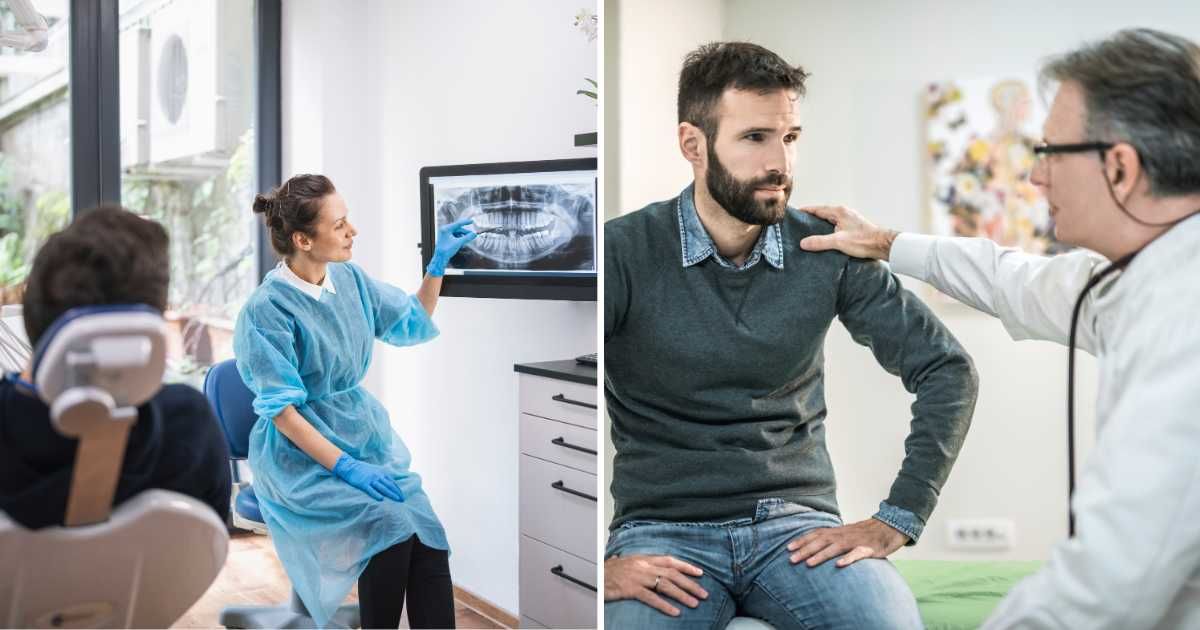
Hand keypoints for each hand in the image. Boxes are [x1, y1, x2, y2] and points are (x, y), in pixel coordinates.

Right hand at [331, 454, 405, 501]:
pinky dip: (376, 494)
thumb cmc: (363, 469)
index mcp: (382, 473)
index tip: (402, 496)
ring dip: (390, 494)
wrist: (350, 466)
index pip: (392, 482)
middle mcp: (378, 476)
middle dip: (397, 493)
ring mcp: (371, 480)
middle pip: (389, 485)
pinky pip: (371, 490)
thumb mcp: (376, 469)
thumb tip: (392, 480)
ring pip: (383, 488)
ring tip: (396, 500)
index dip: (398, 490)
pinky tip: (381, 499)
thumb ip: (384, 475)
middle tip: (402, 500)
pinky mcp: (363, 484)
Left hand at [426, 218, 478, 275]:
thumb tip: (474, 234)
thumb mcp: (458, 243)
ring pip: (456, 233)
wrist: (440, 258)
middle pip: (458, 229)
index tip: (472, 221)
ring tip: (467, 240)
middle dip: (465, 232)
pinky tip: (462, 242)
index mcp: (446, 229)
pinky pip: (454, 236)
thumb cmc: (446, 250)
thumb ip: (467, 237)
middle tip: (472, 234)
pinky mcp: (445, 238)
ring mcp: (445, 234)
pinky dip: (459, 238)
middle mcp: (444, 230)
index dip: (466, 222)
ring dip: (462, 236)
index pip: (458, 224)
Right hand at [604, 554, 707, 616]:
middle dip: (690, 584)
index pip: (670, 560)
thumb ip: (638, 563)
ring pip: (666, 585)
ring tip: (694, 603)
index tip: (700, 573)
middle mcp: (643, 566)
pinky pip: (652, 598)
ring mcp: (638, 577)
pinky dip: (665, 605)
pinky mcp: (631, 589)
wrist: (592, 575)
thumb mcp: (625, 562)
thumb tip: (644, 562)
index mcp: (644, 558)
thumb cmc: (607, 570)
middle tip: (703, 594)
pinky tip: (675, 612)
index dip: (686, 566)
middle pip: (672, 574)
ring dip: (682, 595)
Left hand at [787, 518, 908, 567]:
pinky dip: (848, 559)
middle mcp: (844, 535)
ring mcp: (856, 541)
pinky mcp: (869, 549)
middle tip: (791, 559)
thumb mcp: (847, 533)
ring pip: (836, 547)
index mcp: (838, 531)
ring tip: (809, 564)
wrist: (891, 527)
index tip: (788, 548)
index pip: (816, 534)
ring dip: (821, 555)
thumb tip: (816, 545)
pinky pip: (857, 554)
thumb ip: (833, 539)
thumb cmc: (866, 533)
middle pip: (821, 541)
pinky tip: (839, 565)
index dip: (802, 540)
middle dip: (805, 550)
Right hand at [797, 205, 898, 260]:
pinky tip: (826, 238)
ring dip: (820, 225)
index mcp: (839, 212)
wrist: (883, 245)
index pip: (817, 209)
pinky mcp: (853, 227)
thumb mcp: (838, 241)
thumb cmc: (864, 241)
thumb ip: (820, 241)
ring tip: (809, 232)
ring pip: (830, 220)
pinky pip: (836, 226)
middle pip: (823, 213)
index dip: (805, 211)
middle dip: (811, 218)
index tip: (794, 213)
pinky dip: (828, 230)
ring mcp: (849, 219)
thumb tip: (803, 243)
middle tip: (798, 224)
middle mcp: (844, 213)